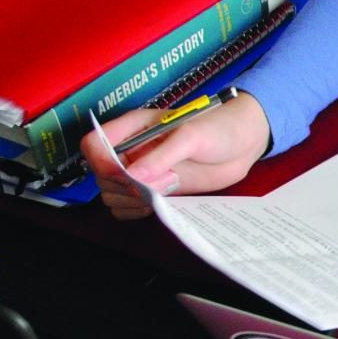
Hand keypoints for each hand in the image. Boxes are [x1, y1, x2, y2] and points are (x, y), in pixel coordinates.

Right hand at [80, 92, 271, 220]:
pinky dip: (138, 211)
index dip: (101, 162)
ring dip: (132, 200)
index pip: (94, 145)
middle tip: (161, 181)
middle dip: (125, 185)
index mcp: (133, 128)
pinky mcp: (154, 189)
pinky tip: (161, 201)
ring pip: (112, 195)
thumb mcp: (190, 136)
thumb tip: (134, 176)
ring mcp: (142, 172)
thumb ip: (161, 155)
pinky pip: (129, 208)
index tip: (124, 173)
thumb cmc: (218, 127)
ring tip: (167, 187)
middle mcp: (132, 150)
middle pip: (101, 176)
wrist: (243, 144)